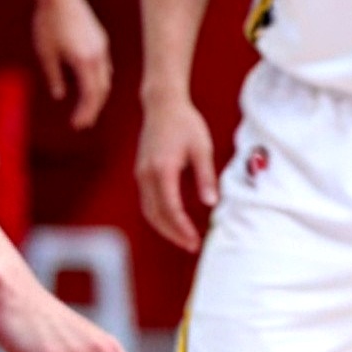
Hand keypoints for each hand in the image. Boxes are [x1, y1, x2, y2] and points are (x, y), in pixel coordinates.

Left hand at [32, 0, 113, 129]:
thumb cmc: (48, 23)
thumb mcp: (46, 53)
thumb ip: (54, 76)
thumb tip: (60, 95)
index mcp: (84, 62)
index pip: (90, 95)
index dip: (85, 112)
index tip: (78, 125)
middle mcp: (98, 57)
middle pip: (101, 90)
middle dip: (92, 109)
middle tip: (82, 123)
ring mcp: (101, 47)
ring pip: (105, 78)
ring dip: (96, 95)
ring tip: (85, 106)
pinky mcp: (100, 40)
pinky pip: (103, 66)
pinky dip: (97, 79)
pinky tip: (88, 83)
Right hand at [136, 94, 219, 251]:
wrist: (162, 105)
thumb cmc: (186, 124)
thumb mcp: (202, 148)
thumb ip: (205, 177)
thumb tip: (211, 203)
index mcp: (162, 169)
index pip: (170, 208)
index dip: (182, 228)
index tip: (196, 241)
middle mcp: (146, 174)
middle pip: (156, 215)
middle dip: (173, 234)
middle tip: (192, 246)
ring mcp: (141, 174)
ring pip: (149, 211)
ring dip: (165, 228)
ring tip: (185, 239)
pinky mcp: (141, 173)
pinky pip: (148, 201)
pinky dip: (160, 216)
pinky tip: (175, 222)